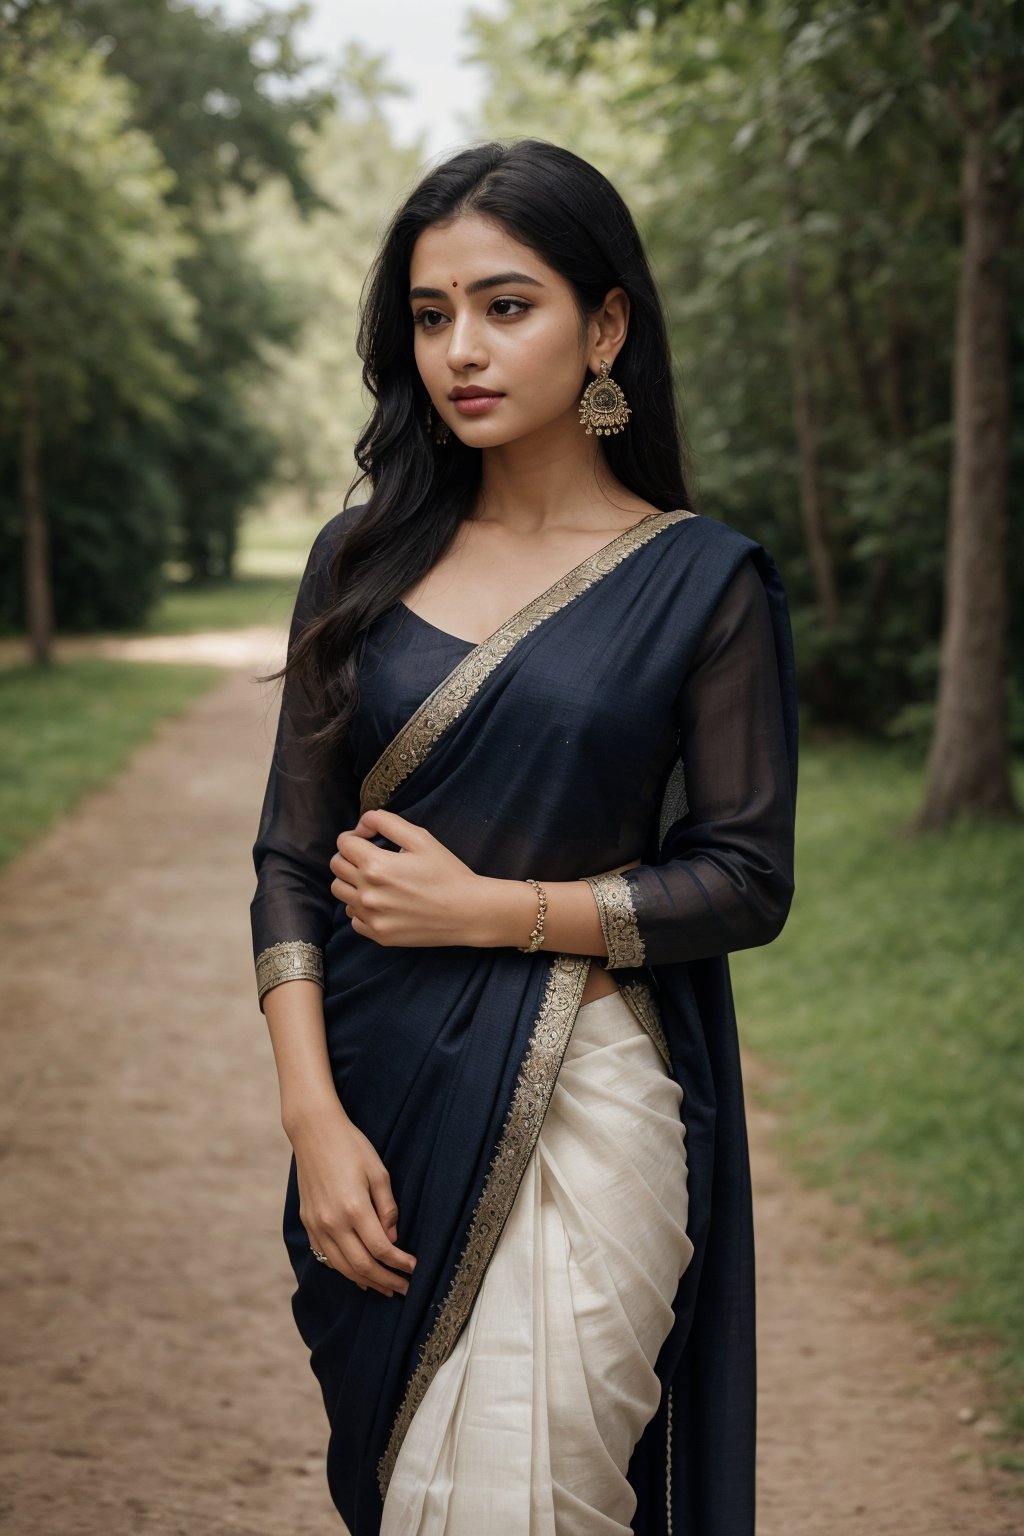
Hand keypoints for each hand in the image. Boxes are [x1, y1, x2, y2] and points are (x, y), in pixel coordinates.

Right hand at [290, 1101, 416, 1297]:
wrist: (314, 1132)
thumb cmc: (351, 1147)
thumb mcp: (379, 1172)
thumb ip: (388, 1208)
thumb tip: (393, 1238)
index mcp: (354, 1208)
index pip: (381, 1249)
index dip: (399, 1263)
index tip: (414, 1268)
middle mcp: (332, 1222)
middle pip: (361, 1265)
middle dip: (385, 1280)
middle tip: (403, 1288)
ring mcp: (317, 1225)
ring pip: (342, 1267)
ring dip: (365, 1281)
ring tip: (384, 1288)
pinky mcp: (307, 1223)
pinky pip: (326, 1256)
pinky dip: (344, 1270)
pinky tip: (358, 1275)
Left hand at [329, 807, 481, 948]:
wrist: (467, 912)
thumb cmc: (446, 872)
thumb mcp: (420, 837)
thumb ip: (385, 822)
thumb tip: (362, 825)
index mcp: (376, 866)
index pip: (343, 844)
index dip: (354, 837)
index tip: (369, 840)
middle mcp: (367, 893)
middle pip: (337, 867)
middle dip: (350, 857)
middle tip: (371, 858)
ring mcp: (372, 917)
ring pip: (340, 892)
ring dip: (352, 882)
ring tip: (375, 880)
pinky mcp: (378, 935)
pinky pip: (353, 918)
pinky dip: (362, 908)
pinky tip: (382, 902)